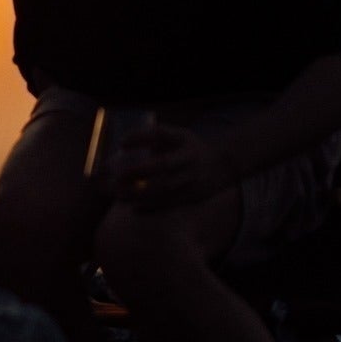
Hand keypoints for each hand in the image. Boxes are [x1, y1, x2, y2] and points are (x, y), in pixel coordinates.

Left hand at [112, 123, 238, 210]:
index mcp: (183, 139)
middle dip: (138, 171)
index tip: (121, 143)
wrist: (222, 165)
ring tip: (120, 195)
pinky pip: (170, 202)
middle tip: (117, 176)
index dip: (140, 137)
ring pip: (165, 187)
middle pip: (163, 164)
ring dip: (140, 193)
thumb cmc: (187, 149)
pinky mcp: (193, 195)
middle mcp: (189, 157)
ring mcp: (193, 177)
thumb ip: (153, 139)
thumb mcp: (176, 137)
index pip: (159, 133)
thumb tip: (120, 148)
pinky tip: (134, 208)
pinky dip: (150, 207)